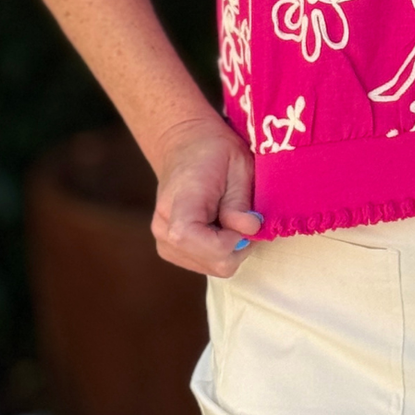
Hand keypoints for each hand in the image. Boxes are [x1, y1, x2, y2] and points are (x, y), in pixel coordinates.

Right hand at [149, 115, 261, 276]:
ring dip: (232, 248)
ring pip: (214, 267)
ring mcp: (164, 242)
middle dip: (239, 244)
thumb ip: (241, 201)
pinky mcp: (171, 250)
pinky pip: (207, 264)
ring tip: (230, 217)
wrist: (185, 146)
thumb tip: (250, 229)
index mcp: (179, 202)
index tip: (246, 219)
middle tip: (244, 217)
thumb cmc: (214, 151)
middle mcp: (164, 228)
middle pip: (214, 263)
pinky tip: (220, 226)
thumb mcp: (238, 165)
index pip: (192, 239)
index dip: (230, 240)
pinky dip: (222, 250)